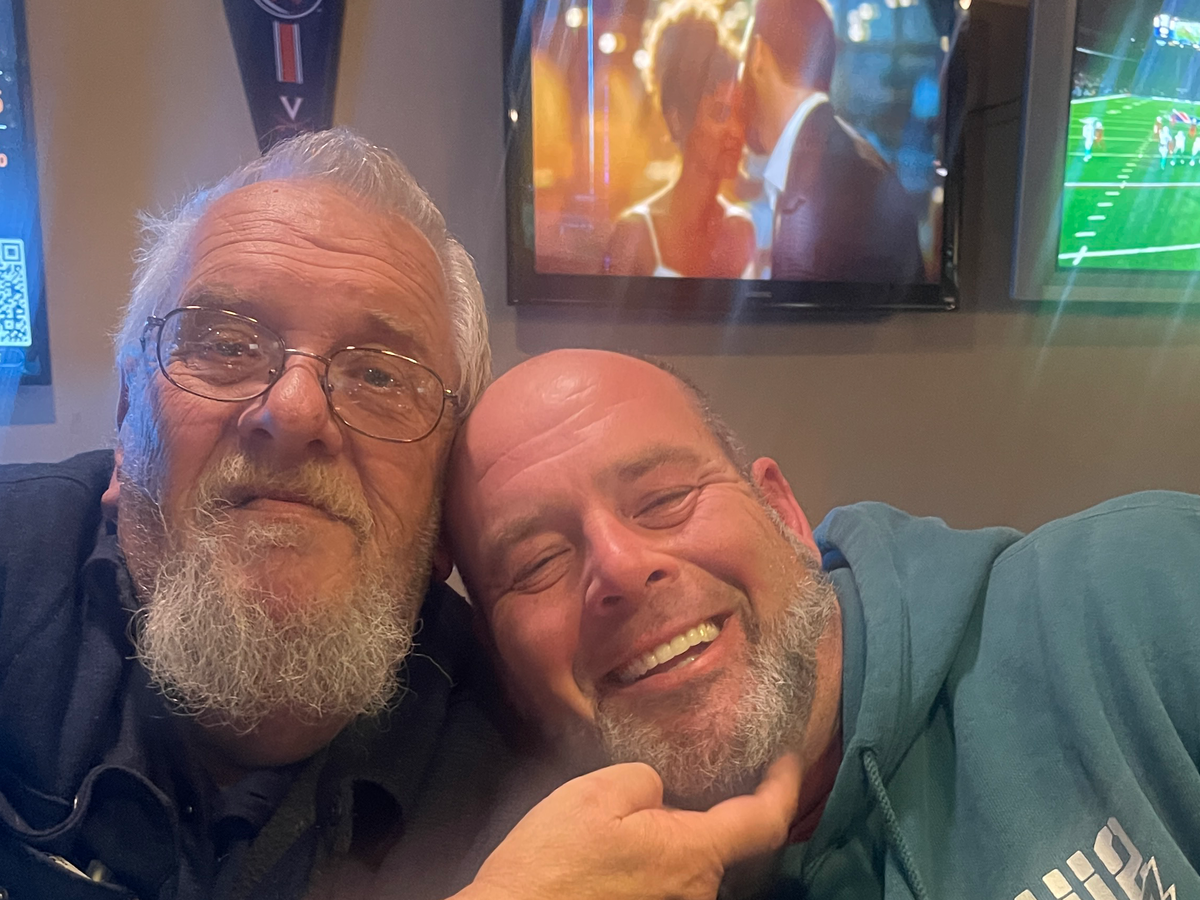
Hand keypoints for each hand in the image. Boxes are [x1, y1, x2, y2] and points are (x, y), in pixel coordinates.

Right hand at [457, 753, 800, 899]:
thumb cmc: (551, 863)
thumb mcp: (594, 794)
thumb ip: (645, 779)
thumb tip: (660, 789)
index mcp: (691, 854)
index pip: (764, 820)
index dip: (784, 786)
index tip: (788, 759)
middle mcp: (696, 893)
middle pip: (726, 843)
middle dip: (713, 808)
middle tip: (686, 774)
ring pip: (694, 864)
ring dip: (678, 837)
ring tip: (639, 814)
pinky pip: (671, 883)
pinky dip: (661, 859)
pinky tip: (625, 846)